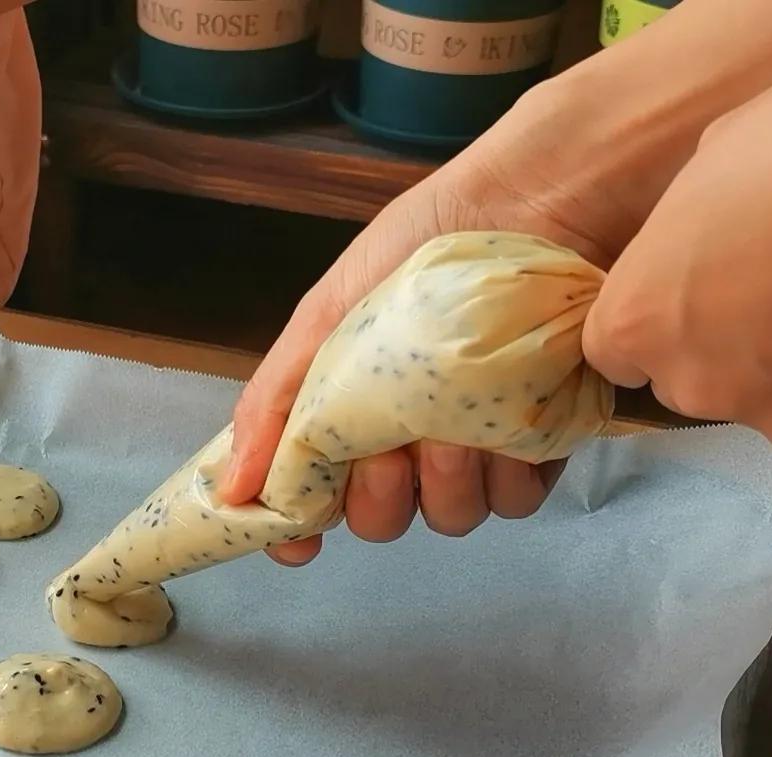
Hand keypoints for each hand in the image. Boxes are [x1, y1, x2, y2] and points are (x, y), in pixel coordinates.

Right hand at [221, 81, 647, 565]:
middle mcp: (408, 437)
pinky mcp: (543, 442)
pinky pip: (517, 498)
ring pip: (449, 517)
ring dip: (447, 483)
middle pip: (381, 519)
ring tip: (459, 424)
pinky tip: (511, 424)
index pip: (314, 495)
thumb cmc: (426, 248)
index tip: (300, 536)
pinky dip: (510, 472)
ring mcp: (476, 445)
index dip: (300, 523)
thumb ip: (274, 404)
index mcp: (348, 410)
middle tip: (391, 448)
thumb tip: (228, 490)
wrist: (539, 206)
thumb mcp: (327, 315)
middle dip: (379, 496)